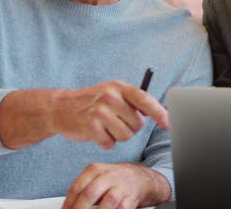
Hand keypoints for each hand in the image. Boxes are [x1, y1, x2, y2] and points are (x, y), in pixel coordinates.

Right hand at [0, 81, 167, 149]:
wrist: (60, 107)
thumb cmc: (91, 102)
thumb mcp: (111, 92)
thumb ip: (132, 100)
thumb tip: (156, 111)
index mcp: (119, 87)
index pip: (145, 100)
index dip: (160, 113)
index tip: (169, 124)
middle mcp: (110, 97)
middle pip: (137, 124)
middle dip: (129, 128)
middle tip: (115, 122)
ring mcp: (100, 112)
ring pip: (125, 136)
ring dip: (117, 136)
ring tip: (105, 127)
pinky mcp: (91, 127)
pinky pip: (110, 144)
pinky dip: (105, 143)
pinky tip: (96, 134)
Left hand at [63, 162, 170, 208]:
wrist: (138, 178)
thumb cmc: (112, 180)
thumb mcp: (96, 177)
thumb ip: (83, 189)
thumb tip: (68, 206)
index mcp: (95, 169)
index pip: (77, 187)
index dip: (69, 202)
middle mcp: (108, 176)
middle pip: (90, 193)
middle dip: (80, 208)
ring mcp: (121, 187)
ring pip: (108, 201)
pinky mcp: (131, 198)